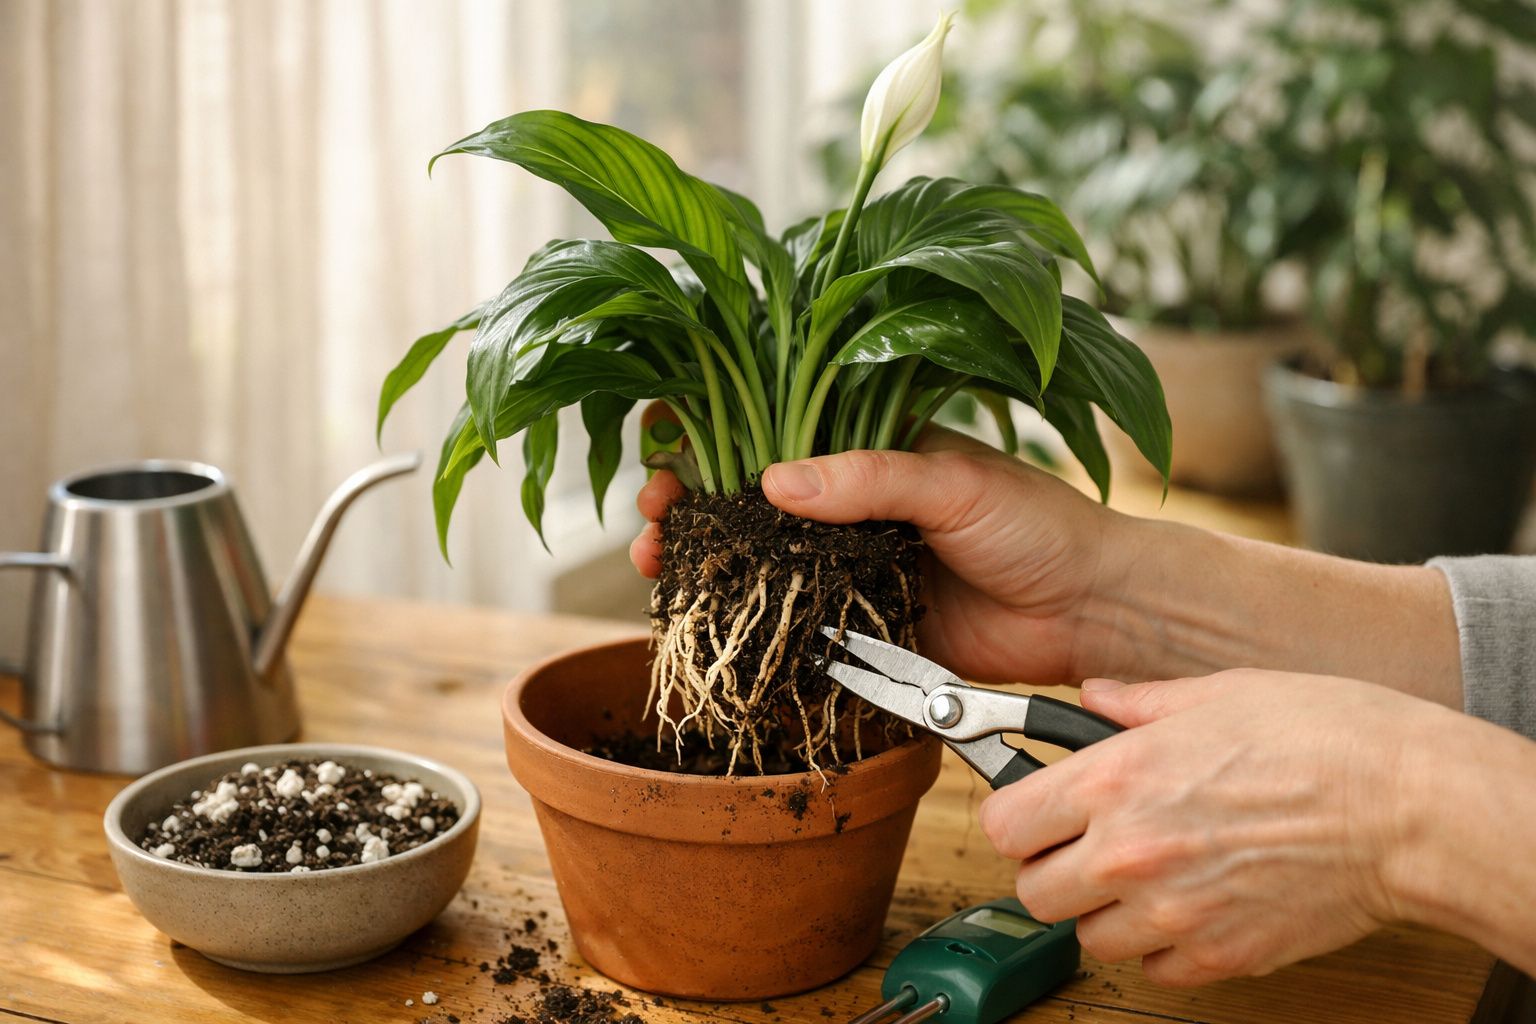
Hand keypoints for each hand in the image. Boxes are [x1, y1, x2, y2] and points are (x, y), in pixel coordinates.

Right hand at [631, 429, 1126, 684]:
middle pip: (746, 499)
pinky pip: (791, 621)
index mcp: (867, 447)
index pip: (771, 427)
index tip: (662, 439)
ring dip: (702, 561)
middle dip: (688, 503)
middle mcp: (848, 504)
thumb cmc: (1038, 523)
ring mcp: (849, 566)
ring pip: (757, 560)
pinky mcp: (860, 625)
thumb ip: (867, 479)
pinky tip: (703, 617)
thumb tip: (772, 481)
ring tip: (655, 564)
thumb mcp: (953, 483)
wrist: (1090, 611)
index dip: (711, 431)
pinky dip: (745, 620)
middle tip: (648, 516)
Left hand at [979, 670, 1450, 985]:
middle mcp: (1131, 852)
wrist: (1408, 807)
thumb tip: (1094, 698)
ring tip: (1149, 875)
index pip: (1005, 824)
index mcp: (1117, 779)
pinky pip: (1156, 970)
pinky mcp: (1220, 956)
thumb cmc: (1325, 739)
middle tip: (1088, 845)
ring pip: (1089, 937)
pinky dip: (1163, 947)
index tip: (1036, 811)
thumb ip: (1137, 704)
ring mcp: (1173, 913)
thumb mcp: (1217, 693)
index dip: (1017, 817)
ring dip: (1105, 911)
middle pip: (1034, 892)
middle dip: (1054, 868)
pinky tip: (1193, 905)